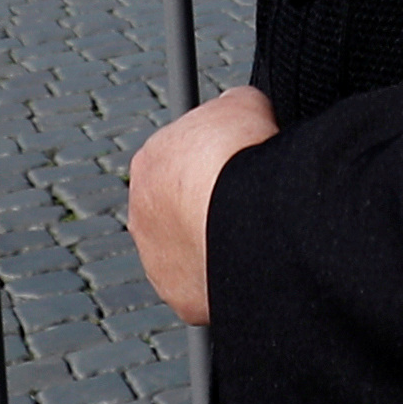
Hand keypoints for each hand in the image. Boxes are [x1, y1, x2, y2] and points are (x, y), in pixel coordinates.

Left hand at [126, 86, 278, 325]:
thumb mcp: (244, 105)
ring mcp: (158, 262)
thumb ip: (234, 109)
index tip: (242, 172)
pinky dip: (231, 284)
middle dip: (211, 213)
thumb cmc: (244, 154)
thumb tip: (244, 110)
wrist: (252, 214)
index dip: (215, 169)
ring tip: (259, 244)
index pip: (180, 167)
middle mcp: (142, 216)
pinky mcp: (182, 298)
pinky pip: (208, 290)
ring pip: (191, 255)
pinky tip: (257, 271)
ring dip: (219, 251)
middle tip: (251, 210)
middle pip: (179, 215)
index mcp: (149, 166)